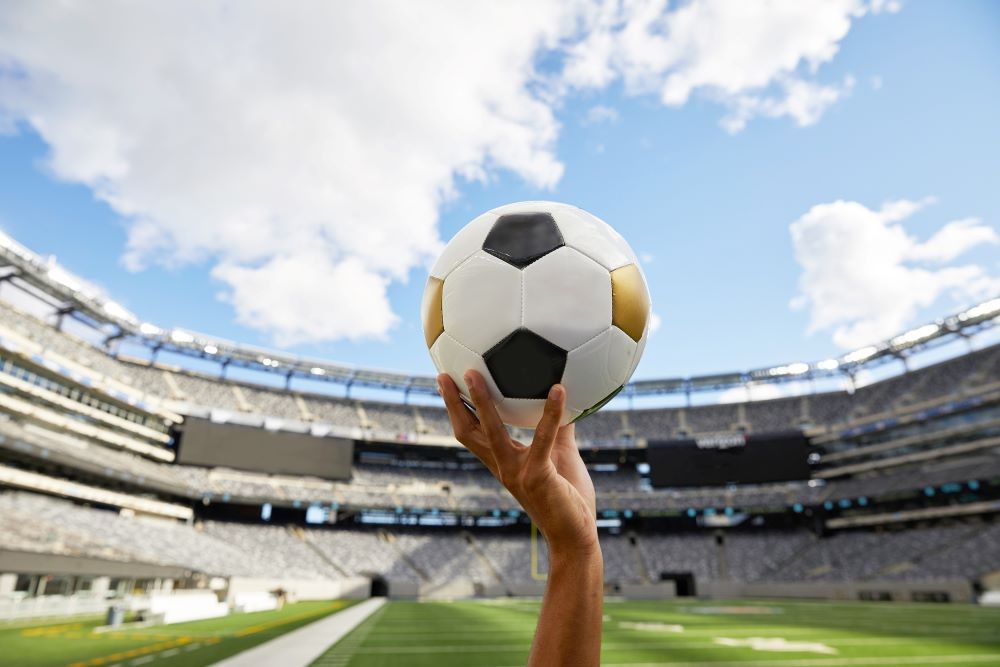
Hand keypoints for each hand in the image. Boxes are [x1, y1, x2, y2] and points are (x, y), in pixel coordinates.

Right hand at [438, 370, 597, 554]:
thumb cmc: (567, 497)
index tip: (446, 383)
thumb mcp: (560, 454)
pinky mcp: (538, 475)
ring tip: (476, 374)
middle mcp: (503, 466)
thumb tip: (561, 394)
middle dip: (455, 402)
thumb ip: (557, 427)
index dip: (457, 409)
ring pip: (491, 431)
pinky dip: (551, 412)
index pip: (471, 433)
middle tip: (445, 375)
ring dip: (482, 401)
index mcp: (503, 462)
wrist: (574, 537)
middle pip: (468, 431)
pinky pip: (543, 438)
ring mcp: (517, 471)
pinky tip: (559, 390)